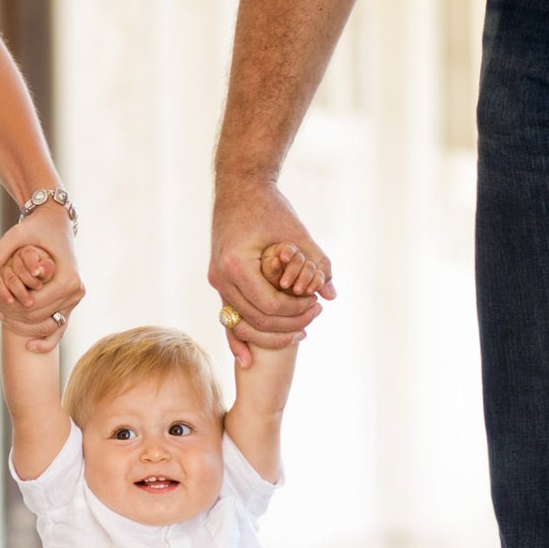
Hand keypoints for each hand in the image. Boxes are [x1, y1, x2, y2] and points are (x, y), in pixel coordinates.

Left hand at [0, 205, 82, 350]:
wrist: (56, 222)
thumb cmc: (36, 228)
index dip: (13, 307)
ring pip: (47, 325)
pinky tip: (29, 346)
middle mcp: (76, 291)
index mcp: (67, 278)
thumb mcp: (15, 236)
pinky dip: (46, 340)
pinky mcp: (71, 302)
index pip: (36, 305)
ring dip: (24, 325)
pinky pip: (60, 328)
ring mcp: (75, 299)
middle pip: (41, 317)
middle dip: (16, 317)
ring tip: (2, 315)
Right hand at [209, 180, 333, 366]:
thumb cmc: (270, 207)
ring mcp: (216, 282)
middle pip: (256, 320)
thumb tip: (332, 295)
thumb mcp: (297, 234)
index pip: (270, 306)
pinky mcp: (219, 283)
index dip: (296, 311)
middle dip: (288, 324)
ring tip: (299, 331)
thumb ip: (317, 264)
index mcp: (237, 265)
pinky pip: (227, 317)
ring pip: (242, 323)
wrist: (239, 188)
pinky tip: (247, 359)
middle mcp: (221, 278)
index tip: (317, 305)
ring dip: (270, 333)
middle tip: (314, 319)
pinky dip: (237, 338)